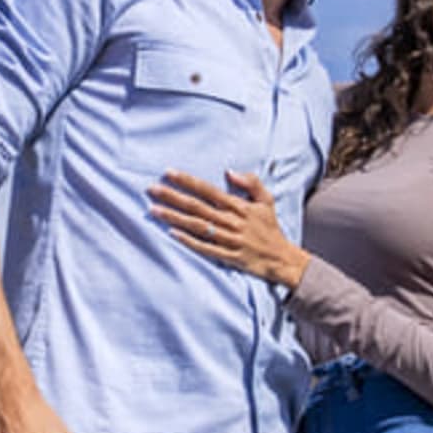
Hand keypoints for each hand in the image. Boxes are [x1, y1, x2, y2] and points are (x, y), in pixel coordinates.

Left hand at [149, 171, 310, 287]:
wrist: (281, 259)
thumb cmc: (270, 228)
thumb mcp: (267, 201)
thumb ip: (251, 183)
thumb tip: (230, 172)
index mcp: (239, 206)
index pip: (208, 190)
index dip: (187, 181)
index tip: (168, 173)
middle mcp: (231, 222)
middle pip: (197, 207)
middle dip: (173, 197)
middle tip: (151, 189)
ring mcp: (228, 240)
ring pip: (197, 226)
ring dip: (174, 218)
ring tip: (154, 210)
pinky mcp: (227, 257)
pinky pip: (204, 248)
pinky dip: (188, 241)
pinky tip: (172, 234)